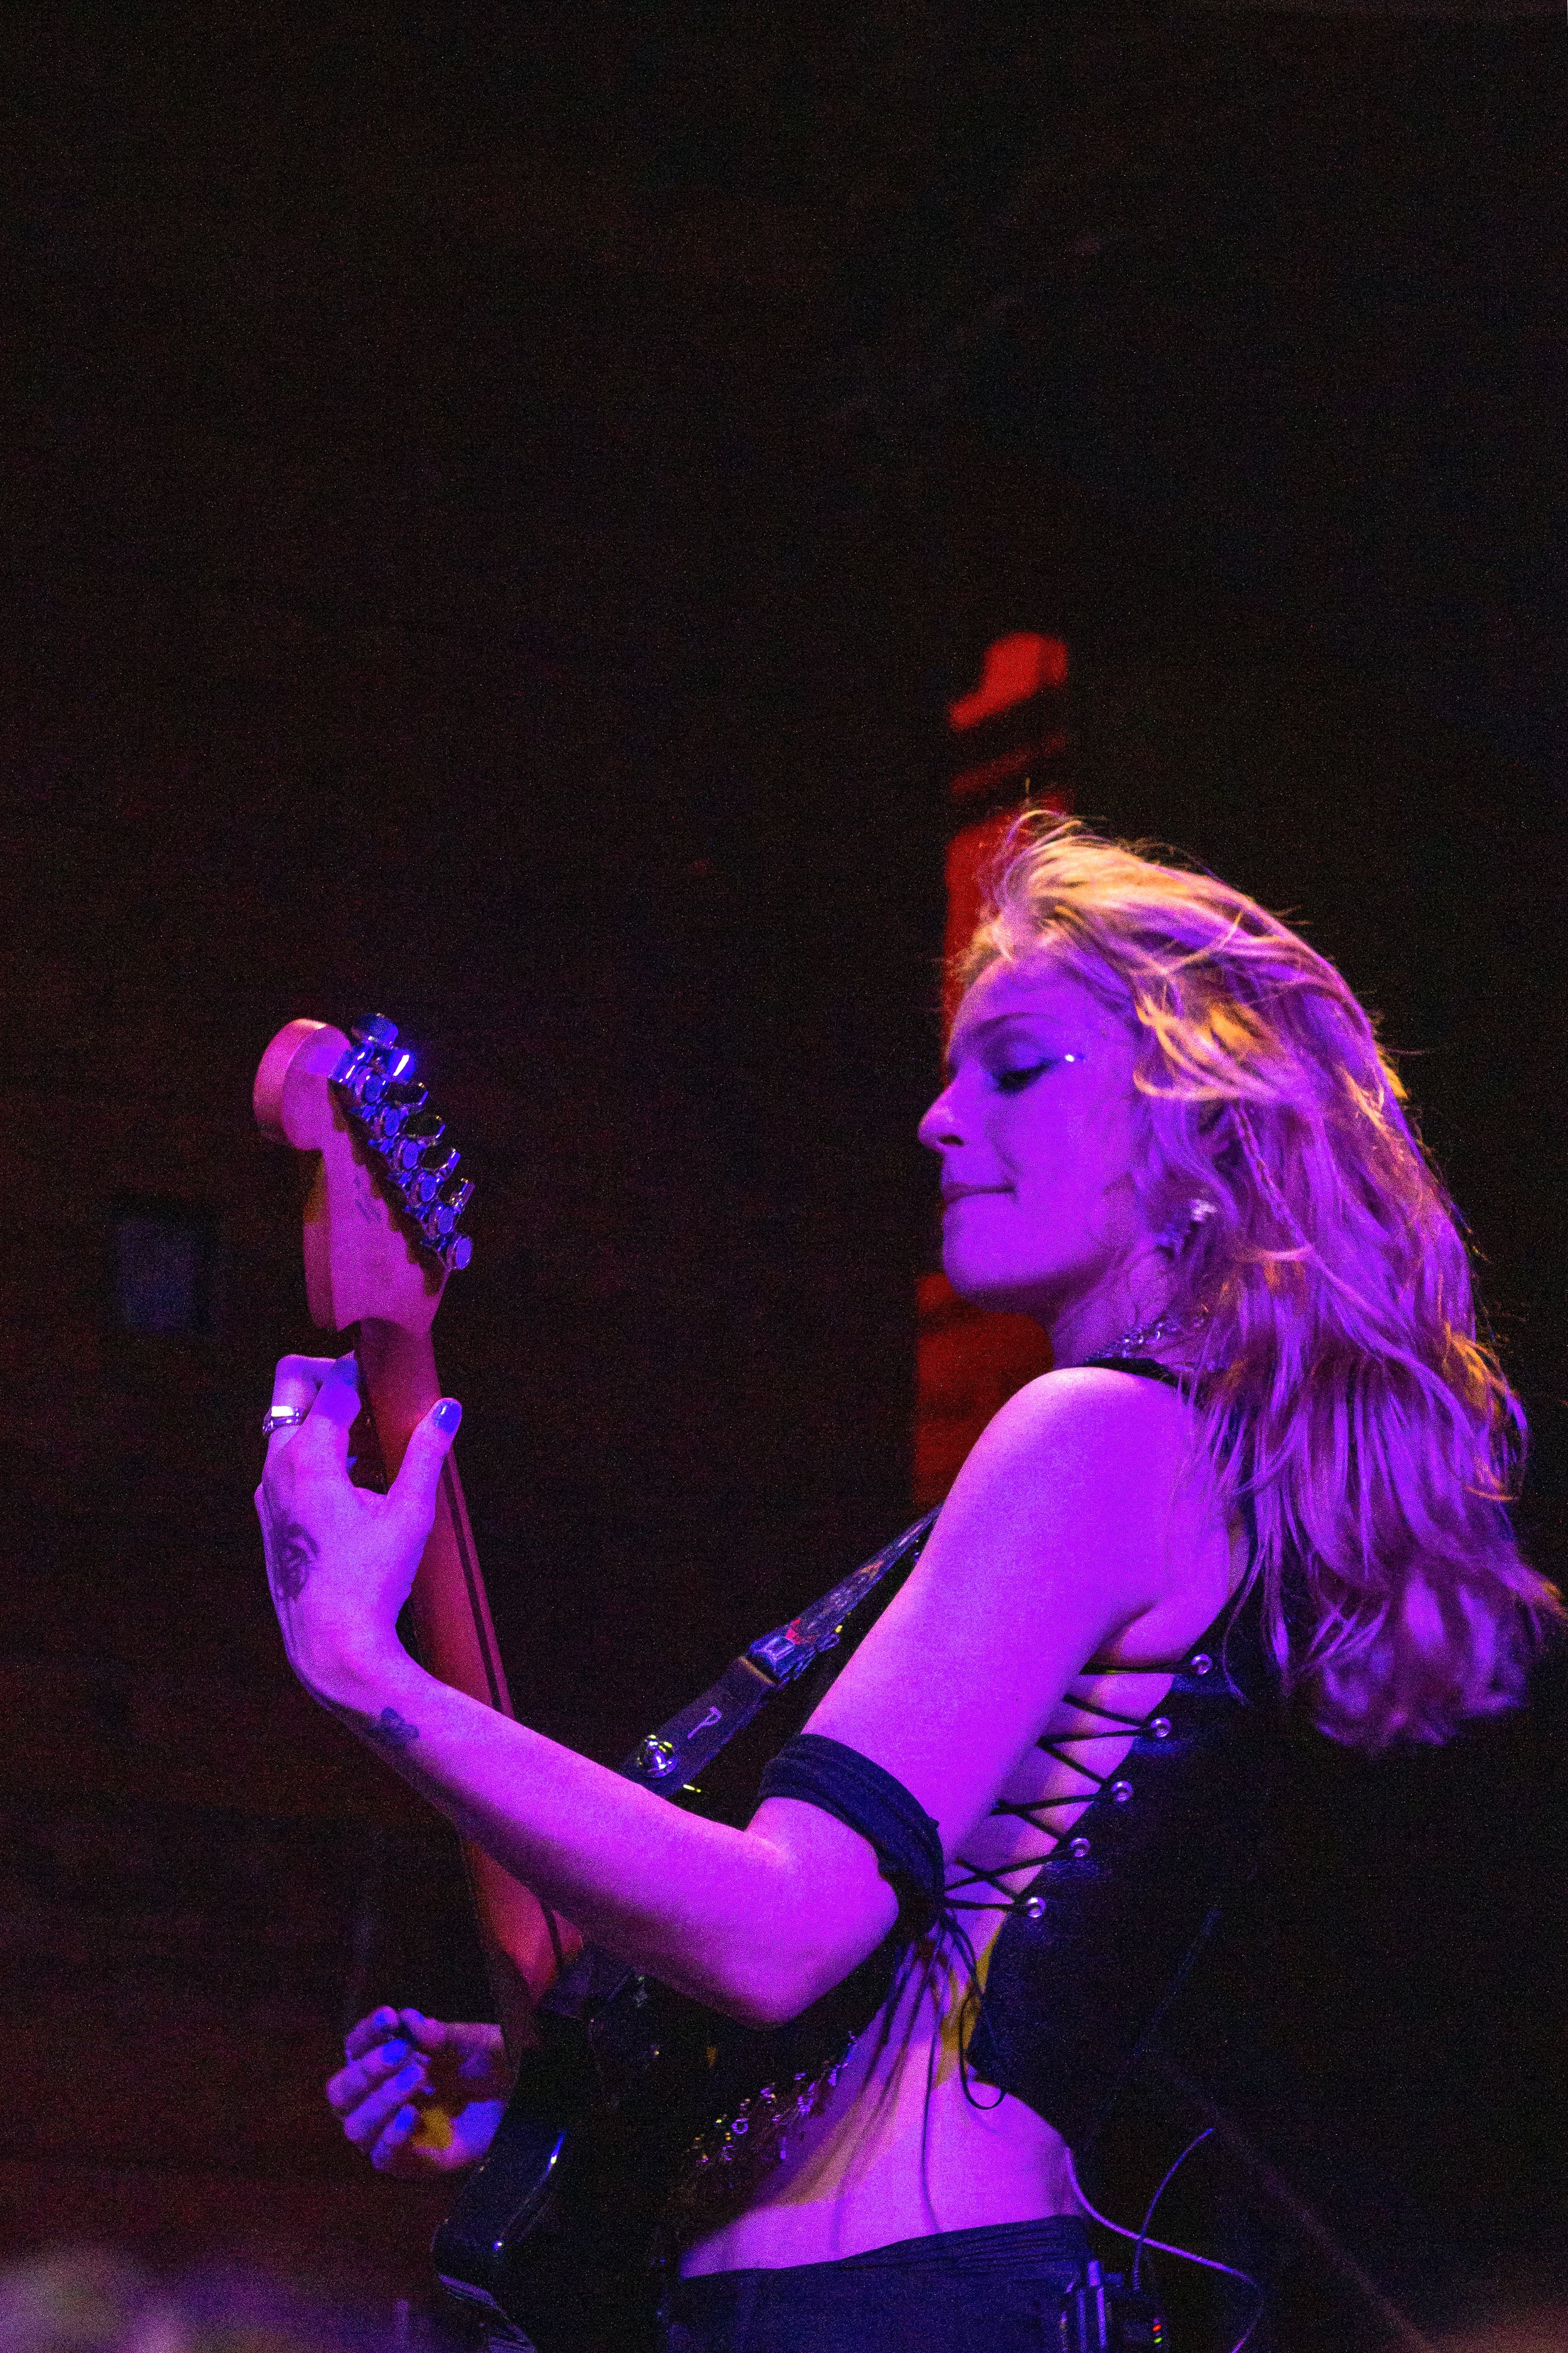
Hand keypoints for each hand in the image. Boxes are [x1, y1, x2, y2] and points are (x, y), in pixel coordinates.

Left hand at [255, 1354, 461, 1697]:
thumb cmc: (373, 1579)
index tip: (387, 1361)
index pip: (332, 1384)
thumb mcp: (410, 1513)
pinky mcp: (270, 1514)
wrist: (331, 1643)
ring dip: (324, 1416)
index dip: (362, 1366)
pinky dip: (316, 1452)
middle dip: (328, 1374)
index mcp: (310, 1457)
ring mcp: (268, 1491)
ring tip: (374, 1439)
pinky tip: (357, 1480)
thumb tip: (447, 1407)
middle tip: (370, 1388)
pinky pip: (286, 1461)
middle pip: (291, 1385)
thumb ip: (426, 1453)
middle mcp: (278, 1466)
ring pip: (288, 1426)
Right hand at [327, 2005, 512, 2175]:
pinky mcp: (415, 2163)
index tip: (390, 2018)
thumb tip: (409, 2021)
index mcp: (390, 2063)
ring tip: (418, 2078)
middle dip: (364, 2072)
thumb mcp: (479, 2042)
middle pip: (340, 2092)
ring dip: (380, 2100)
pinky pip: (383, 2159)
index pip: (354, 2049)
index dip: (365, 2034)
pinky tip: (411, 2116)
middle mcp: (384, 2098)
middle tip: (401, 2053)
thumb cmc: (497, 2065)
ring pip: (356, 2127)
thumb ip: (446, 2034)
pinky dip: (390, 2138)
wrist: (528, 2101)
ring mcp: (396, 2133)